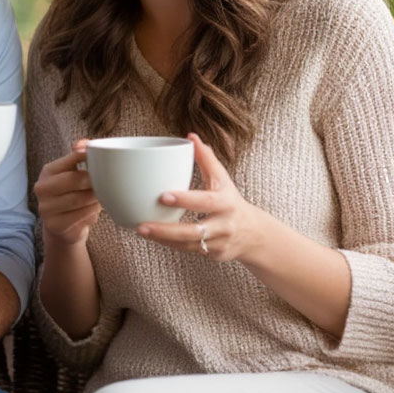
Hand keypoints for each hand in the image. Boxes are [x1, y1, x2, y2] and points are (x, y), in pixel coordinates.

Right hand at [34, 141, 100, 245]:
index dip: (88, 158)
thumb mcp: (73, 173)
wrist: (62, 226)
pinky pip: (80, 216)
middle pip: (75, 180)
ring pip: (79, 199)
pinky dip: (92, 212)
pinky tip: (94, 210)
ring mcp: (46, 208)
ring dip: (95, 198)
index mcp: (48, 171)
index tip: (103, 158)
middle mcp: (42, 188)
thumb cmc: (72, 194)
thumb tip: (84, 143)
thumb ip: (79, 154)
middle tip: (108, 183)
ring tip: (103, 197)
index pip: (70, 159)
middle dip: (94, 181)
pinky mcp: (55, 225)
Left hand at [137, 133, 259, 262]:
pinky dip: (170, 245)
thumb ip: (206, 158)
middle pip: (194, 231)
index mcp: (225, 202)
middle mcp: (223, 225)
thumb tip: (191, 136)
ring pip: (187, 245)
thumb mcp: (222, 179)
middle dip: (166, 230)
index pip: (205, 202)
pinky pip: (188, 250)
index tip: (162, 196)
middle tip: (142, 225)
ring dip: (163, 239)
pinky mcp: (213, 255)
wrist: (253, 233)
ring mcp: (218, 243)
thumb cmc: (230, 200)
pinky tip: (153, 237)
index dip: (185, 200)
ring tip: (140, 230)